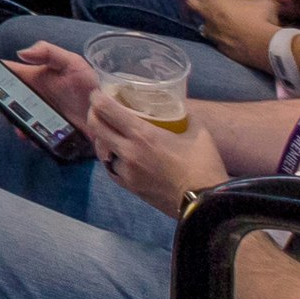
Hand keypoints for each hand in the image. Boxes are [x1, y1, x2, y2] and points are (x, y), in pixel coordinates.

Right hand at [0, 42, 116, 136]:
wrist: (110, 115)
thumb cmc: (90, 85)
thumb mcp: (73, 63)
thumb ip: (48, 52)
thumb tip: (20, 53)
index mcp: (34, 77)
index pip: (8, 72)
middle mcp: (33, 96)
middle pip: (8, 99)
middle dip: (2, 104)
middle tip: (5, 111)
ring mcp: (40, 115)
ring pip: (18, 118)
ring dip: (16, 123)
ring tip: (21, 129)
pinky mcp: (48, 131)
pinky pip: (33, 134)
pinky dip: (29, 137)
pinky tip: (33, 138)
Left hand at [77, 76, 224, 218]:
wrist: (206, 205)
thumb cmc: (203, 166)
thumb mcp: (198, 133)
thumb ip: (186, 116)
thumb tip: (179, 105)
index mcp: (142, 135)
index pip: (106, 110)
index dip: (97, 98)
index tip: (98, 93)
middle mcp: (128, 151)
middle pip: (95, 127)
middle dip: (93, 114)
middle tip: (100, 109)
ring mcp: (126, 172)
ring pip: (101, 149)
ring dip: (102, 138)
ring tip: (110, 132)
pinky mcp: (130, 188)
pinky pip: (111, 168)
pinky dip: (111, 159)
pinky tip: (119, 155)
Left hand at [182, 0, 293, 73]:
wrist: (264, 47)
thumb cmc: (261, 19)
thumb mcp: (265, 1)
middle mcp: (205, 12)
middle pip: (189, 0)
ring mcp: (209, 30)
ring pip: (200, 21)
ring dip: (207, 18)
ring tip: (221, 18)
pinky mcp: (216, 45)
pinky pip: (213, 37)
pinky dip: (218, 34)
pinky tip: (229, 34)